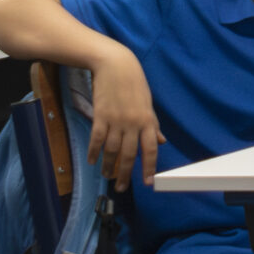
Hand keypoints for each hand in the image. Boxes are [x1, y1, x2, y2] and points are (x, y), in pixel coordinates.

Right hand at [89, 56, 161, 189]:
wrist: (116, 65)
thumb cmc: (135, 84)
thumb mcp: (148, 104)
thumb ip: (153, 125)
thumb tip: (162, 142)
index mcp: (148, 120)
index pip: (150, 149)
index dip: (148, 167)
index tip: (147, 182)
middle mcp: (133, 123)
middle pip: (128, 154)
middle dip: (124, 173)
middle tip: (120, 187)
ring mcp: (116, 120)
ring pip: (111, 150)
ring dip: (108, 166)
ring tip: (106, 176)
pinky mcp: (100, 115)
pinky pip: (97, 139)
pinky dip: (94, 151)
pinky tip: (92, 161)